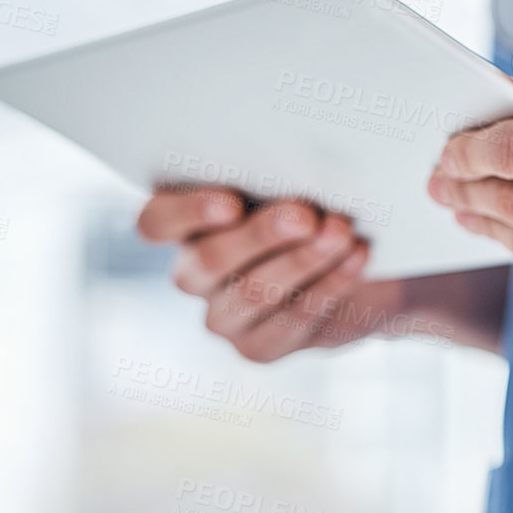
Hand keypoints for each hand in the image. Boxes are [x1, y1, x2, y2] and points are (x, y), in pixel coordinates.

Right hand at [135, 188, 399, 361]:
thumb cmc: (317, 202)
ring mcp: (223, 316)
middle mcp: (194, 273)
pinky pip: (290, 320)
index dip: (186, 214)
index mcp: (186, 223)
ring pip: (252, 293)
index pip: (155, 222)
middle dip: (262, 235)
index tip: (231, 203)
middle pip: (208, 260)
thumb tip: (325, 165)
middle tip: (306, 215)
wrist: (355, 259)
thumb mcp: (300, 180)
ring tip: (342, 233)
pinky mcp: (259, 347)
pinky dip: (330, 285)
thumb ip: (289, 171)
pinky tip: (356, 258)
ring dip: (302, 261)